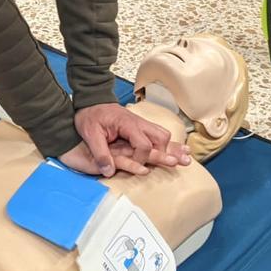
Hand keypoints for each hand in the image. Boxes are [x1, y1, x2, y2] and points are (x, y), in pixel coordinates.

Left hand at [59, 104, 190, 177]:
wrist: (91, 99)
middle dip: (164, 152)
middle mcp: (138, 123)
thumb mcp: (90, 134)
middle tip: (172, 164)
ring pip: (163, 134)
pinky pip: (158, 134)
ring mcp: (141, 124)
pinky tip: (178, 151)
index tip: (134, 166)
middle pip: (161, 137)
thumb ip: (100, 153)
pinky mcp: (141, 127)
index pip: (143, 145)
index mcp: (127, 124)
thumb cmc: (90, 115)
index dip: (141, 158)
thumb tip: (108, 172)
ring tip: (179, 160)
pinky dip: (167, 144)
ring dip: (168, 148)